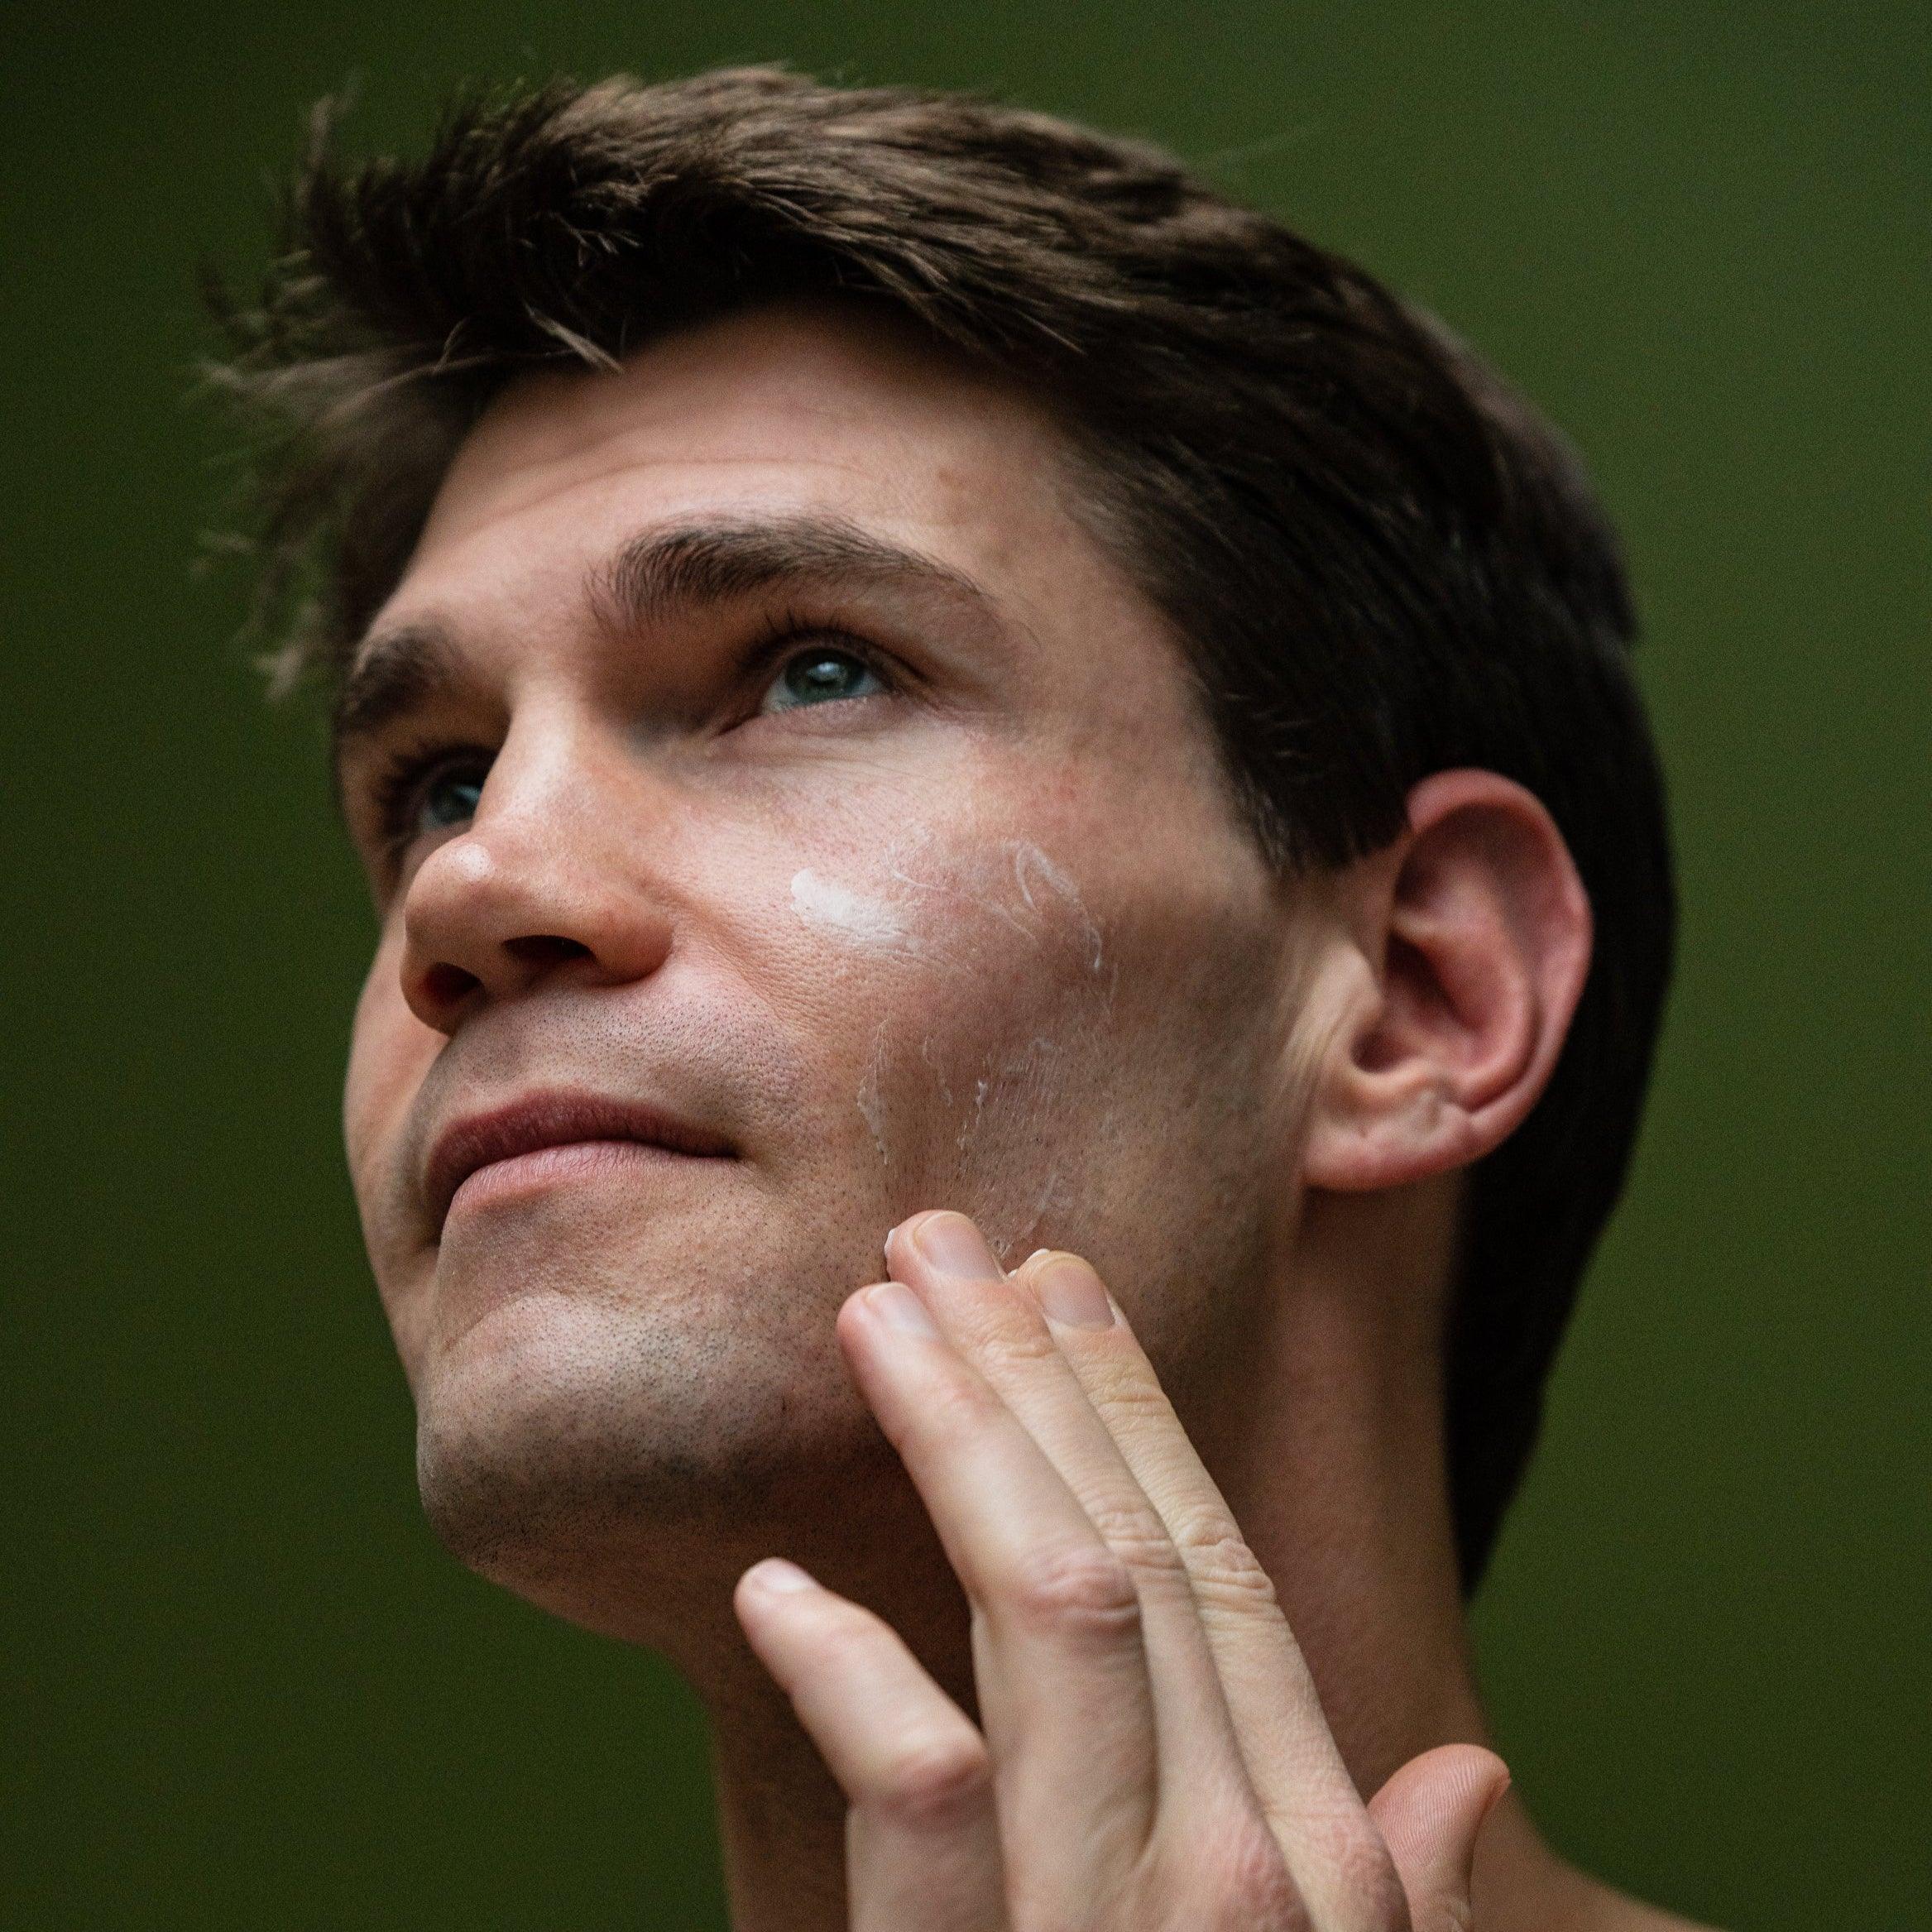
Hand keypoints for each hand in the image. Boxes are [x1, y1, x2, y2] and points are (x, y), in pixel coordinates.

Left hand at [734, 1210, 1506, 1930]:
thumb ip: (1395, 1895)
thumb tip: (1466, 1761)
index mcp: (1311, 1855)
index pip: (1216, 1569)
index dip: (1136, 1410)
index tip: (1061, 1282)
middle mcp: (1232, 1864)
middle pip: (1125, 1546)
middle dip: (1030, 1372)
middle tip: (937, 1239)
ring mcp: (1113, 1925)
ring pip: (1042, 1606)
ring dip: (956, 1441)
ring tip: (874, 1320)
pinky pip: (917, 1802)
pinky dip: (846, 1675)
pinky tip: (773, 1590)